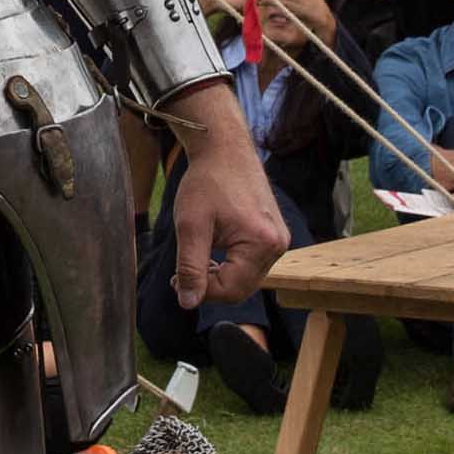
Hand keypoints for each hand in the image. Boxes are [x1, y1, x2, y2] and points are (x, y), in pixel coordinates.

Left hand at [168, 82, 291, 307]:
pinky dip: (231, 265)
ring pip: (247, 278)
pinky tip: (213, 250)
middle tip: (181, 273)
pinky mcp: (274, 235)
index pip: (231, 291)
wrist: (225, 150)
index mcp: (262, 244)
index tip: (175, 279)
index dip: (201, 291)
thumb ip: (190, 267)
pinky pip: (252, 264)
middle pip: (242, 288)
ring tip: (197, 256)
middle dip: (211, 285)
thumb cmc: (207, 182)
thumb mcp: (191, 225)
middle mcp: (278, 245)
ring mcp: (279, 240)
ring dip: (220, 275)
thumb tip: (188, 303)